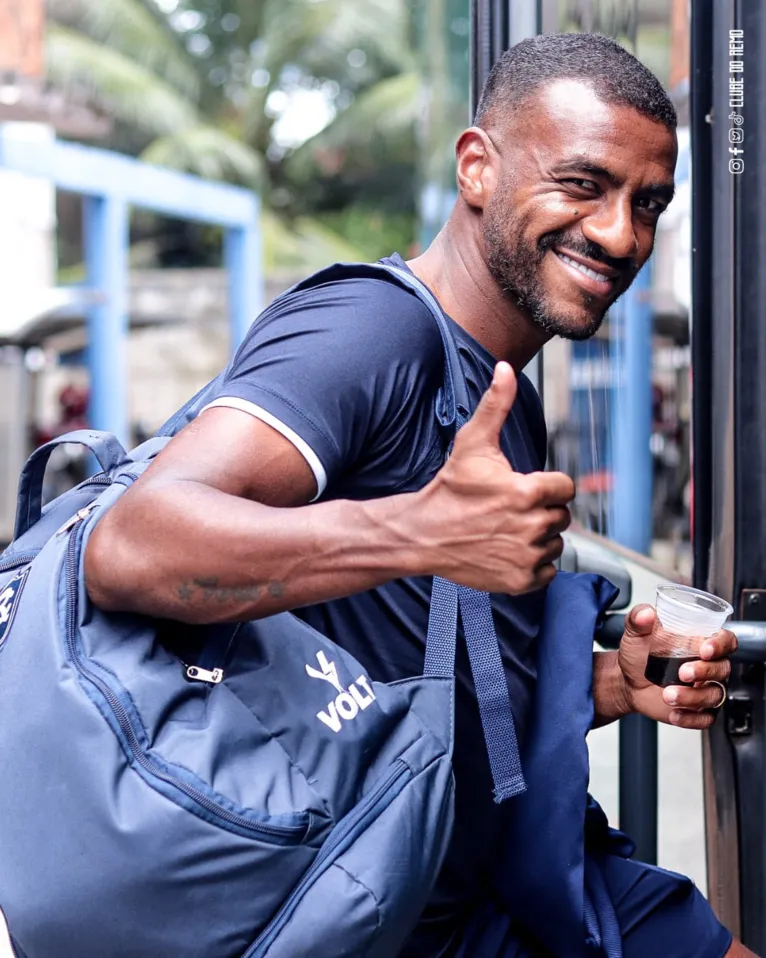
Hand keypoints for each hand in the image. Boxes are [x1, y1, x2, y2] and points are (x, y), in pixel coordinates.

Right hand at [416, 362, 574, 594]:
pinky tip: (507, 551)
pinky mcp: (520, 581)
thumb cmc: (449, 488)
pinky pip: (547, 572)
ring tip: (506, 529)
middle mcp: (531, 526)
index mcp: (526, 492)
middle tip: (509, 509)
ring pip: (554, 544)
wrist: (422, 534)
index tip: (523, 487)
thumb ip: (496, 404)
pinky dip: (532, 565)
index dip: (546, 485)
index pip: (565, 488)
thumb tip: (504, 368)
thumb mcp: (472, 443)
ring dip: (538, 537)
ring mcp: (526, 557)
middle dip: (541, 510)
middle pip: (561, 516)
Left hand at [618, 604, 736, 728]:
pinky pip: (706, 718)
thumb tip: (645, 614)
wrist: (626, 680)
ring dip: (692, 697)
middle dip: (704, 671)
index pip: (726, 640)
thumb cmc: (639, 653)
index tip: (704, 648)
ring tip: (667, 694)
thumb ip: (638, 618)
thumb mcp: (635, 632)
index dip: (721, 644)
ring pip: (714, 695)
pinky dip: (691, 718)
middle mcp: (707, 666)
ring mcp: (704, 689)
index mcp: (700, 643)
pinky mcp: (697, 710)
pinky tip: (674, 713)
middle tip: (681, 672)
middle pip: (722, 669)